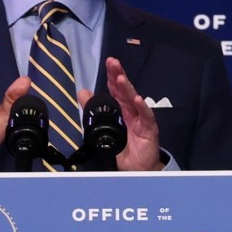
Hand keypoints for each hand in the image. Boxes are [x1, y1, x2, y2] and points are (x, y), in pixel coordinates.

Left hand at [90, 56, 163, 170]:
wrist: (138, 168)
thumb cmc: (125, 147)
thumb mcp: (105, 128)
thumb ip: (94, 110)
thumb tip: (82, 93)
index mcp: (122, 110)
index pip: (116, 90)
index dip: (112, 76)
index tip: (109, 62)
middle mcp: (132, 111)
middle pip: (125, 90)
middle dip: (119, 76)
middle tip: (113, 62)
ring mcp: (141, 119)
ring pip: (134, 100)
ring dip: (128, 89)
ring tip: (120, 78)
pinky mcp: (149, 130)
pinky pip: (146, 117)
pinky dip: (143, 108)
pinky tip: (138, 100)